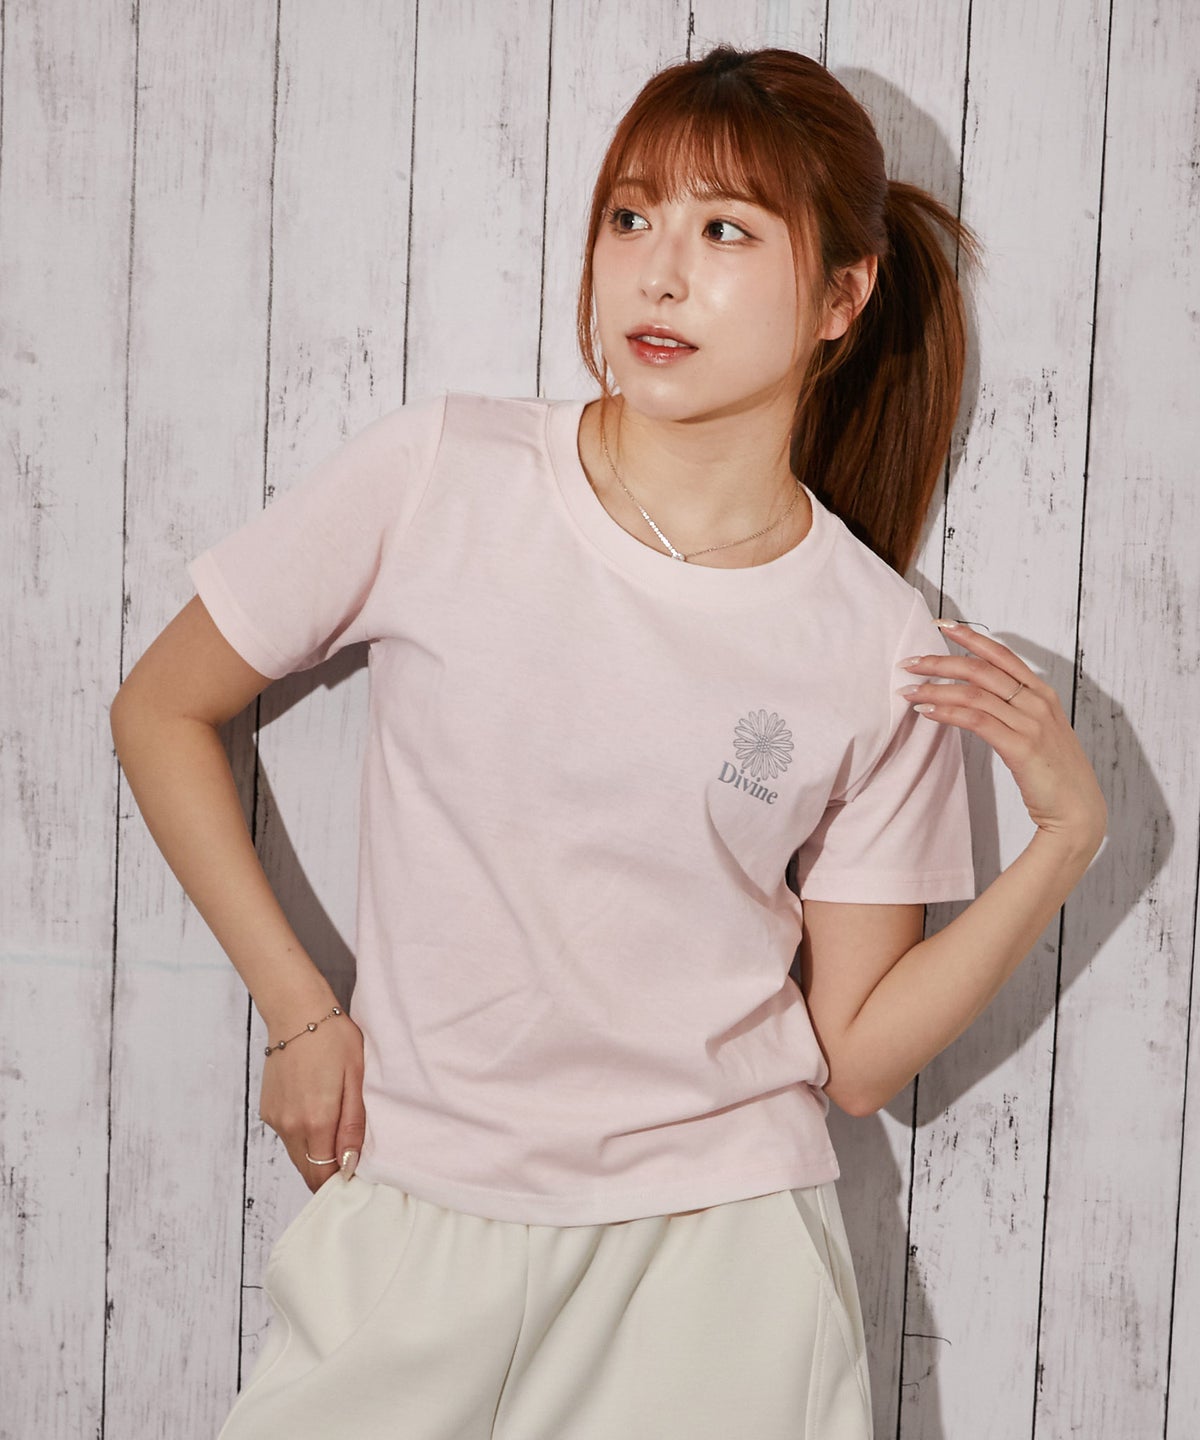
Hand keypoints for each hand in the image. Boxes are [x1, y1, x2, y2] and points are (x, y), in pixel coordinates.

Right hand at [259, 1006, 365, 1191]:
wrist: (297, 1012)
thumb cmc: (333, 1039)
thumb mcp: (356, 1078)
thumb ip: (352, 1125)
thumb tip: (350, 1164)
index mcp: (316, 1120)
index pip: (322, 1175)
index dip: (339, 1182)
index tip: (355, 1176)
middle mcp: (290, 1125)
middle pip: (307, 1170)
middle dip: (327, 1173)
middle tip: (349, 1158)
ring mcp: (276, 1118)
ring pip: (297, 1154)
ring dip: (315, 1154)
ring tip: (337, 1129)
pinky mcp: (268, 1109)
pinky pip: (288, 1136)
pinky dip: (303, 1135)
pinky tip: (318, 1112)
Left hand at [897, 620, 1106, 854]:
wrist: (1077, 811)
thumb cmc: (1054, 773)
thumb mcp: (1039, 731)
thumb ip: (1016, 709)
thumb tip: (978, 695)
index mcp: (1042, 693)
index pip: (1001, 654)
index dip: (970, 637)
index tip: (942, 626)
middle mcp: (1037, 702)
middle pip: (981, 669)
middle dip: (940, 662)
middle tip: (909, 663)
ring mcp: (1031, 723)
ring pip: (974, 693)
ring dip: (936, 689)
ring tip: (908, 692)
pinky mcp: (1021, 747)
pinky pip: (976, 720)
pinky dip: (948, 712)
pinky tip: (927, 712)